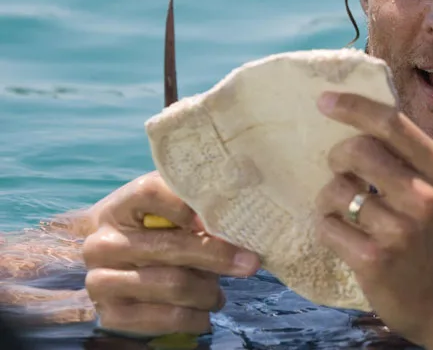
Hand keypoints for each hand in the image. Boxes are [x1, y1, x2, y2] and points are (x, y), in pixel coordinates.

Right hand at [82, 171, 260, 335]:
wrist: (107, 265)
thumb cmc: (150, 231)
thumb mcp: (164, 209)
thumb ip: (193, 205)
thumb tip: (240, 213)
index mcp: (120, 206)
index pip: (151, 193)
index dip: (186, 204)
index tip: (217, 217)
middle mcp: (104, 243)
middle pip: (171, 246)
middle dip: (218, 255)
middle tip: (250, 263)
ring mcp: (102, 281)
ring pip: (173, 284)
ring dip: (208, 291)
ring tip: (219, 293)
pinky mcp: (111, 314)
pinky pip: (166, 318)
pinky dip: (195, 317)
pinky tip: (204, 313)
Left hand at [314, 92, 432, 349]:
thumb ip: (414, 159)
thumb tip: (364, 123)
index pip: (392, 123)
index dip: (353, 107)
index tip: (324, 100)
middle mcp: (424, 196)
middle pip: (357, 150)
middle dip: (338, 157)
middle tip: (340, 170)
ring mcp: (399, 230)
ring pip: (336, 190)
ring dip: (329, 198)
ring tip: (343, 211)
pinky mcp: (373, 260)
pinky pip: (327, 227)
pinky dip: (327, 228)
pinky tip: (342, 236)